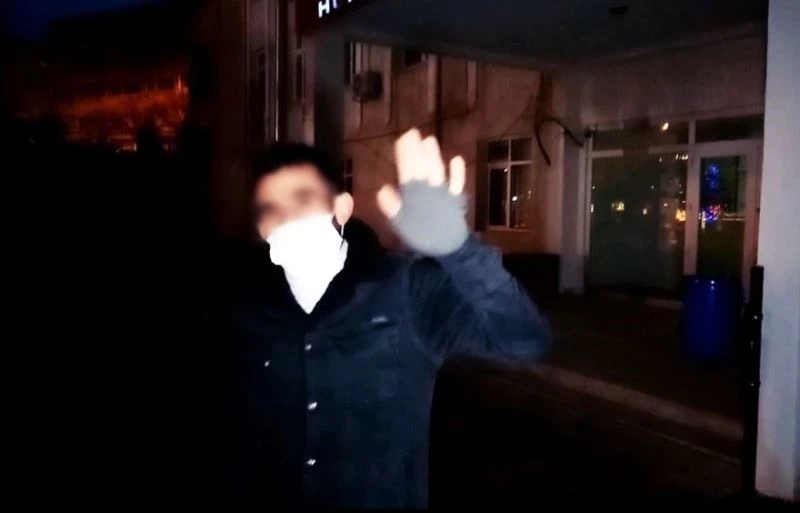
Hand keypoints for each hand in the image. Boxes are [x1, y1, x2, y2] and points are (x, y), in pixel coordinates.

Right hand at [376, 128, 468, 255]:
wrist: (449, 248)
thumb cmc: (422, 236)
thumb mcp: (402, 224)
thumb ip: (393, 207)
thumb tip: (383, 189)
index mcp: (414, 194)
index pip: (407, 170)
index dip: (405, 154)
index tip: (402, 138)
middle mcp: (429, 189)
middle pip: (422, 166)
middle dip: (417, 149)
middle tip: (412, 132)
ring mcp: (444, 192)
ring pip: (437, 170)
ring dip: (433, 155)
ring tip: (429, 140)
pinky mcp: (456, 198)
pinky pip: (457, 183)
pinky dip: (457, 172)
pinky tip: (457, 159)